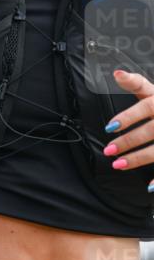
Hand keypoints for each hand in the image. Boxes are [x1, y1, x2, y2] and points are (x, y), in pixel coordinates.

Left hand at [105, 70, 153, 189]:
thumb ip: (137, 84)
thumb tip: (116, 73)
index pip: (147, 105)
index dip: (129, 116)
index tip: (109, 126)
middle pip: (152, 130)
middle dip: (129, 141)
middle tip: (109, 149)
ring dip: (139, 158)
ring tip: (118, 165)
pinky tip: (148, 187)